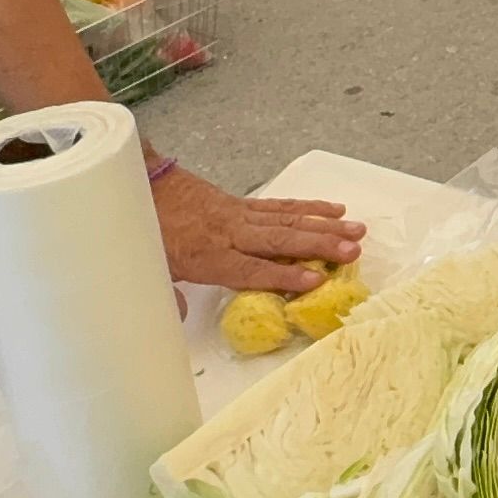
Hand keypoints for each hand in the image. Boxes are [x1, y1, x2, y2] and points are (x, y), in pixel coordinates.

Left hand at [150, 166, 362, 290]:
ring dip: (325, 226)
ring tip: (357, 230)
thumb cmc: (144, 232)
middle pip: (280, 240)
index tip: (316, 280)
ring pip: (288, 220)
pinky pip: (280, 206)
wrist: (140, 181)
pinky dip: (309, 206)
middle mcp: (229, 234)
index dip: (283, 275)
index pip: (251, 269)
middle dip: (320, 246)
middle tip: (354, 251)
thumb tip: (179, 315)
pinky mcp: (242, 202)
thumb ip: (167, 295)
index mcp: (206, 256)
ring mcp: (239, 215)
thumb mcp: (148, 270)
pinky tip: (334, 209)